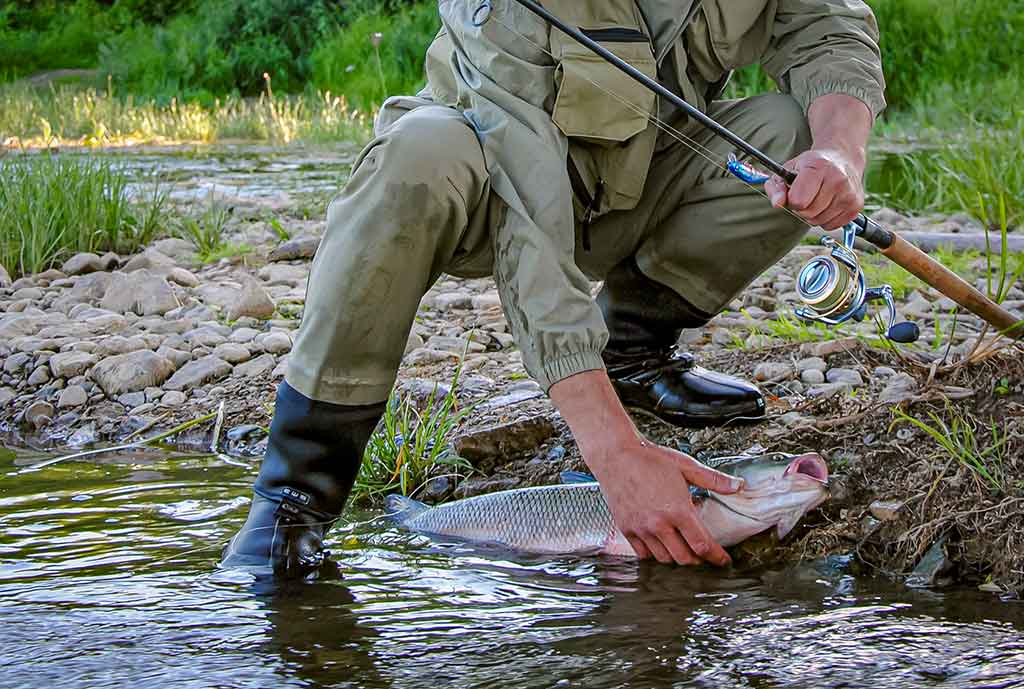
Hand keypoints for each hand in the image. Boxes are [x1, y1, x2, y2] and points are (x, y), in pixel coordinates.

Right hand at [548, 370, 742, 565]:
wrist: (616, 456)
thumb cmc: (650, 459)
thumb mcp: (685, 466)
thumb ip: (713, 479)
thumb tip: (739, 486)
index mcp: (677, 509)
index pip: (702, 545)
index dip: (716, 557)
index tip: (723, 560)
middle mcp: (659, 523)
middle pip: (684, 558)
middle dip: (698, 560)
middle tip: (704, 555)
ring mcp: (641, 528)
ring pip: (664, 559)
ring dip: (677, 558)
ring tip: (684, 549)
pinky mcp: (626, 529)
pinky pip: (644, 554)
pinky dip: (655, 555)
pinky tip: (662, 545)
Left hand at [764, 93, 872, 231]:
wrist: (842, 159)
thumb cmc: (812, 165)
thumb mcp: (789, 169)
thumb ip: (776, 187)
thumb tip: (777, 204)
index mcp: (819, 167)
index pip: (798, 201)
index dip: (792, 199)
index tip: (796, 191)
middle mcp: (838, 179)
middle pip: (808, 213)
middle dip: (802, 208)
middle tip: (808, 194)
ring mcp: (849, 194)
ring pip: (819, 221)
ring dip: (814, 214)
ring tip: (819, 197)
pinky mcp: (856, 206)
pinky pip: (831, 225)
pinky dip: (826, 219)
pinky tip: (829, 203)